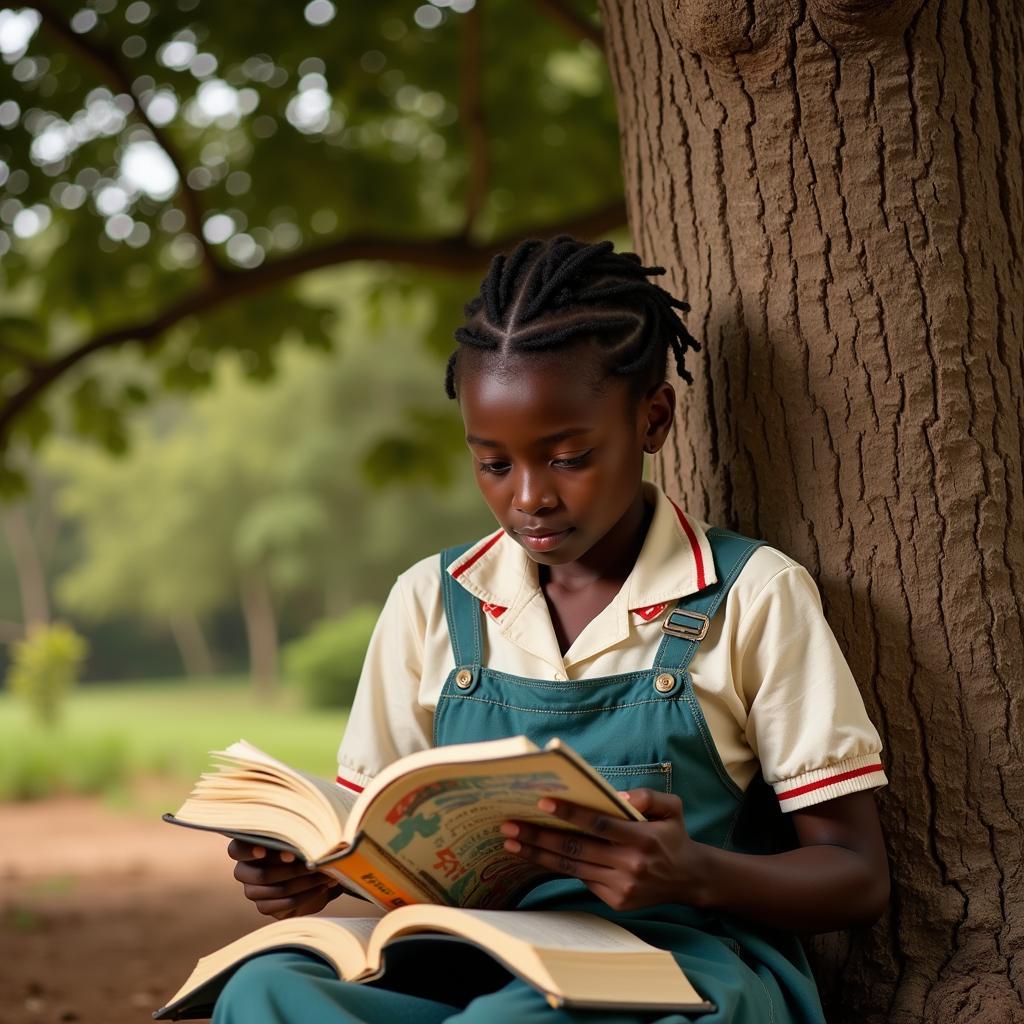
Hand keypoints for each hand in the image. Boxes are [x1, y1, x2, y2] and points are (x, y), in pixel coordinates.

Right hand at [227, 839, 342, 918]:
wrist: (306, 875)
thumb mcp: (295, 838)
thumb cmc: (298, 847)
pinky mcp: (264, 907)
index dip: (249, 851)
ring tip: (326, 874)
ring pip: (277, 889)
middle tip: (312, 863)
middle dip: (291, 870)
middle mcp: (244, 870)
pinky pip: (285, 903)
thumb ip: (293, 837)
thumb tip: (305, 841)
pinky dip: (307, 894)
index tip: (264, 850)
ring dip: (306, 882)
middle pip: (262, 875)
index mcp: (245, 848)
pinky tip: (322, 887)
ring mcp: (251, 891)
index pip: (237, 850)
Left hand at [500, 789, 709, 911]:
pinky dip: (559, 867)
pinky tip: (538, 855)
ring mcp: (622, 886)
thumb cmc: (673, 836)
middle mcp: (630, 864)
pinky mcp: (616, 900)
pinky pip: (583, 879)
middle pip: (576, 849)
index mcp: (642, 838)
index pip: (599, 824)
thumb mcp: (672, 808)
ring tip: (512, 843)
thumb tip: (617, 797)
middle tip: (509, 826)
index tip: (543, 802)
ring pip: (573, 868)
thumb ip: (648, 797)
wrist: (689, 878)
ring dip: (539, 854)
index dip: (570, 813)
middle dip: (539, 836)